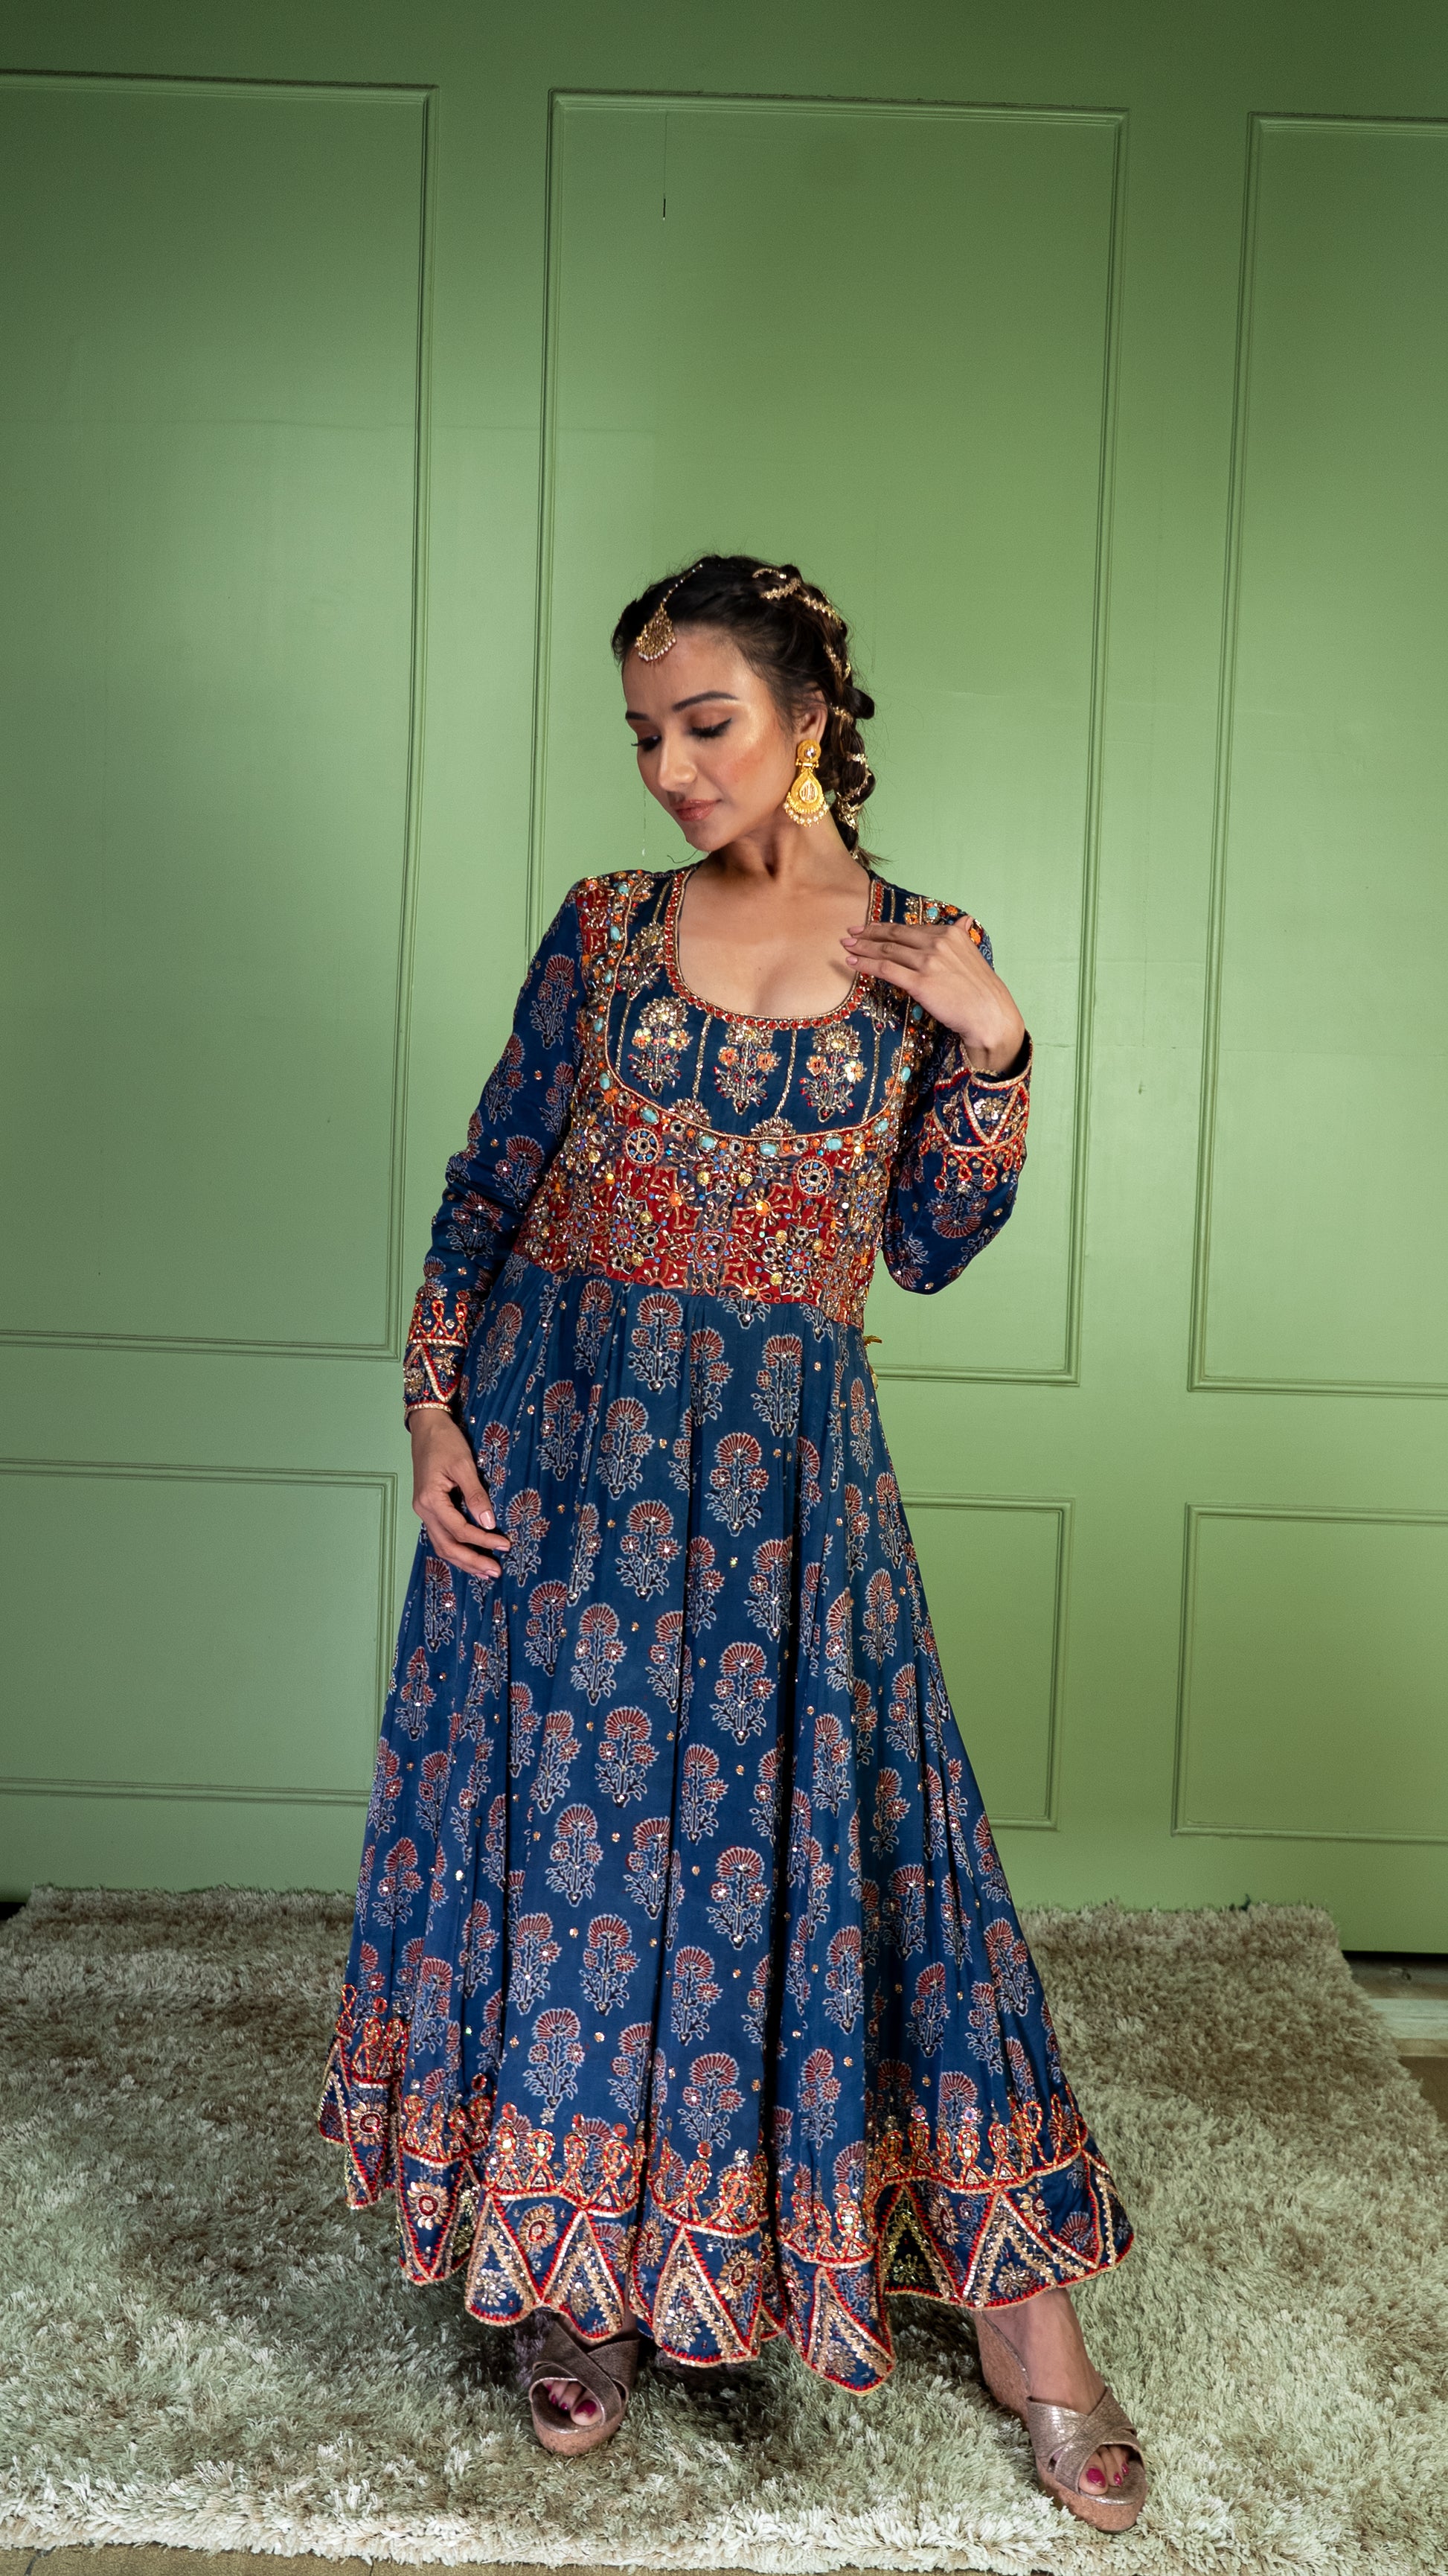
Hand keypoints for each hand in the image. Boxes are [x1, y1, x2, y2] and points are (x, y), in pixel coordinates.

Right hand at [408, 1408, 510, 1579]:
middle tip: (495, 1572)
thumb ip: (476, 1495)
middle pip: (447, 1546)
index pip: (459, 1530)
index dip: (483, 1540)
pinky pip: (441, 1534)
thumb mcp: (464, 1465)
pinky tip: (470, 1555)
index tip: (505, 1544)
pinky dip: (456, 1547)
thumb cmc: (445, 1441)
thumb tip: (489, 1523)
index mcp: (430, 1500)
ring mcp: (424, 1510)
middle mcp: (423, 1510)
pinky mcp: (429, 1508)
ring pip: (442, 1544)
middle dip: (472, 1561)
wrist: (427, 1426)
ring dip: (463, 1560)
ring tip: (485, 1571)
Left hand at [842, 914, 1025, 1071]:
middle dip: (868, 933)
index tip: (868, 927)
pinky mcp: (920, 982)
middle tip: (850, 933)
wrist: (988, 1013)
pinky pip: (886, 969)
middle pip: (894, 936)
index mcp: (949, 934)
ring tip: (846, 946)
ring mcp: (928, 962)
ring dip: (863, 948)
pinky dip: (867, 964)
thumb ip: (962, 936)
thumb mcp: (973, 954)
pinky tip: (854, 963)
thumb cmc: (980, 989)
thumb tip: (964, 920)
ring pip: (887, 951)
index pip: (909, 928)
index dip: (885, 927)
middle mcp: (937, 943)